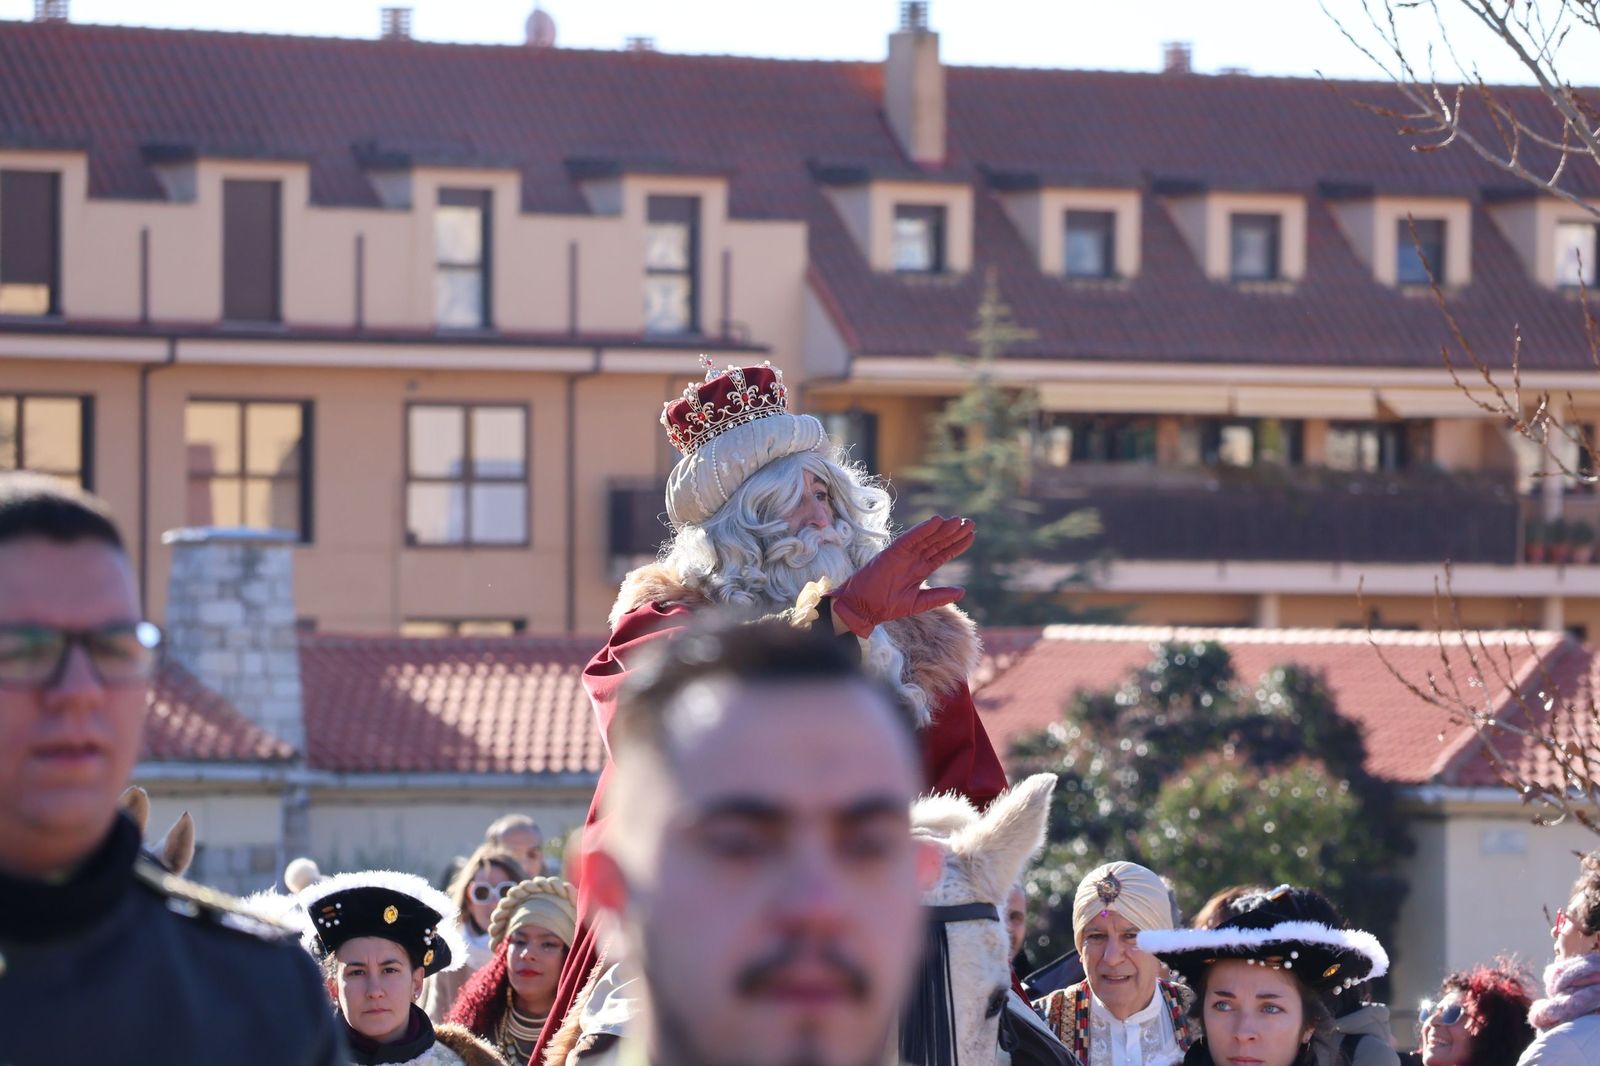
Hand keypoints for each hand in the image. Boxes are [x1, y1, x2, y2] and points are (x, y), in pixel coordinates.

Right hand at [829, 516, 975, 637]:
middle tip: (970, 522)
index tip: (971, 536)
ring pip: (927, 538)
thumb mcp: (917, 603)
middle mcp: (914, 559)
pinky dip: (922, 529)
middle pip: (937, 543)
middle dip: (954, 533)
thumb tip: (962, 591)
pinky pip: (910, 538)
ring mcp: (904, 554)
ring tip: (958, 521)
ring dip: (942, 529)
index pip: (942, 554)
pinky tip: (936, 521)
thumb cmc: (886, 606)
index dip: (957, 546)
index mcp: (920, 570)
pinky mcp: (893, 552)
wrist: (862, 608)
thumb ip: (939, 596)